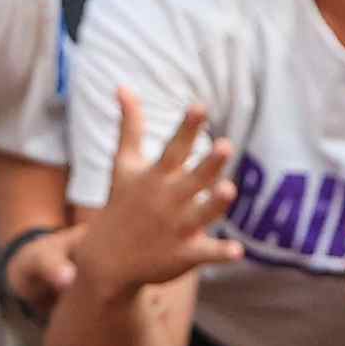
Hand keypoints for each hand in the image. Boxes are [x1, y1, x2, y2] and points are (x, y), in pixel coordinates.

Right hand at [63, 94, 244, 301]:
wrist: (106, 259)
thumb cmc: (121, 203)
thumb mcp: (123, 165)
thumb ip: (130, 126)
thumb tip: (122, 85)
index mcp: (155, 177)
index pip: (174, 148)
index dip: (187, 128)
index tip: (200, 106)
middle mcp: (167, 200)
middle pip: (193, 179)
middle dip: (209, 164)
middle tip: (226, 144)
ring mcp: (176, 229)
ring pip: (201, 214)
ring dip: (215, 204)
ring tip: (230, 189)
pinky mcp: (183, 255)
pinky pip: (205, 253)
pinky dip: (220, 254)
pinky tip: (238, 252)